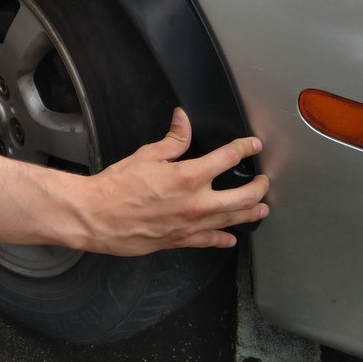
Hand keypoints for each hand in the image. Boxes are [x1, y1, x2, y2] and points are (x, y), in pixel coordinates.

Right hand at [80, 108, 268, 254]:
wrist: (98, 216)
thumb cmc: (118, 186)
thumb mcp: (147, 154)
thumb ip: (173, 139)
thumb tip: (184, 120)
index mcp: (189, 176)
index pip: (228, 158)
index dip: (244, 148)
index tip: (253, 144)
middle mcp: (197, 203)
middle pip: (243, 196)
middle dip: (258, 187)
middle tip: (264, 181)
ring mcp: (191, 225)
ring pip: (232, 220)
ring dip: (251, 213)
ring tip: (262, 208)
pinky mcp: (181, 241)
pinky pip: (210, 241)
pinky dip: (224, 239)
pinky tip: (231, 238)